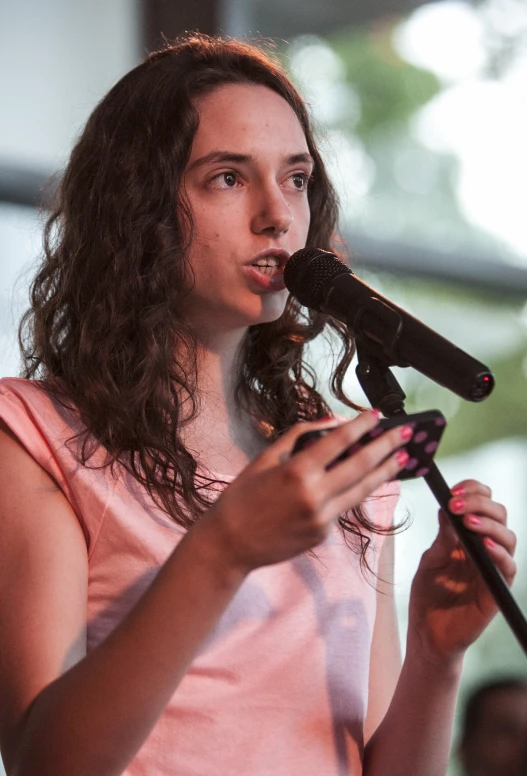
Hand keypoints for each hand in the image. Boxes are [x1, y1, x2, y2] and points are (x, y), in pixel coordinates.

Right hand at [197, 411, 409, 574]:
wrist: (229, 544)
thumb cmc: (242, 497)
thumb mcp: (265, 458)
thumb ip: (299, 436)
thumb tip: (331, 424)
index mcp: (297, 471)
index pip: (339, 442)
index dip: (361, 426)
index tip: (377, 415)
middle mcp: (314, 495)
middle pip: (361, 466)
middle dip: (386, 447)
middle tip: (406, 433)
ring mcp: (321, 518)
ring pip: (361, 490)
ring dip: (385, 472)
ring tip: (403, 458)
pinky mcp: (323, 534)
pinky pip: (342, 508)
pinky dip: (355, 491)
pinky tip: (367, 480)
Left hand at [407, 479, 516, 664]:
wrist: (427, 632)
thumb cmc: (428, 595)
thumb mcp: (431, 560)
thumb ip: (443, 537)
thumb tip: (446, 505)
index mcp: (468, 537)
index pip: (482, 503)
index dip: (473, 491)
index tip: (454, 489)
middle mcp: (485, 549)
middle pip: (499, 514)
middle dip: (479, 502)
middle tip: (457, 504)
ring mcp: (493, 568)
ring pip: (508, 536)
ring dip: (490, 524)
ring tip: (469, 522)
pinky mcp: (497, 589)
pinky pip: (509, 567)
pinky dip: (500, 553)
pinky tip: (484, 546)